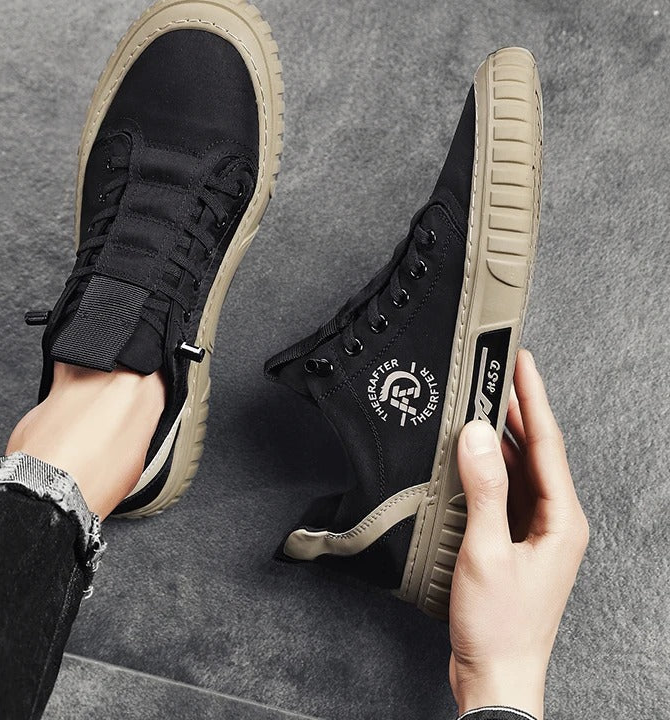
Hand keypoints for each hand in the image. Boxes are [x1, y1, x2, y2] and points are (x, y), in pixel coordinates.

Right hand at [448, 350, 587, 718]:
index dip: (533, 398)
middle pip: (536, 451)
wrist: (497, 674)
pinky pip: (507, 491)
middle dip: (519, 408)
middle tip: (500, 370)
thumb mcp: (486, 550)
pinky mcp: (516, 541)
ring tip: (484, 401)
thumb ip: (483, 489)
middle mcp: (556, 521)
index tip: (522, 363)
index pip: (546, 443)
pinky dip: (490, 467)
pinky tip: (474, 455)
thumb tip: (476, 435)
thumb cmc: (499, 625)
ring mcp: (537, 532)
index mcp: (562, 520)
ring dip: (502, 436)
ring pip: (521, 470)